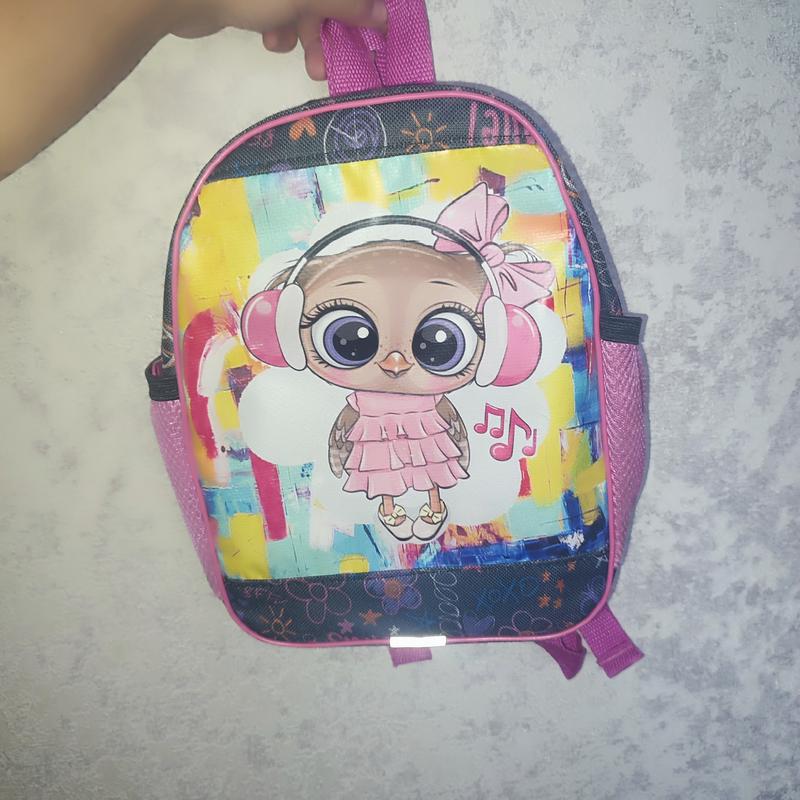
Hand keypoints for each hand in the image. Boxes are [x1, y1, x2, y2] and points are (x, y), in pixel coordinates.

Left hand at [171, 0, 387, 78]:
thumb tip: (383, 16)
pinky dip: (277, 28)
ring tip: (297, 58)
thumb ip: (345, 5)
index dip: (361, 7)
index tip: (376, 31)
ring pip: (301, 5)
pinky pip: (275, 9)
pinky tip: (268, 41)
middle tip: (329, 63)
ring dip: (303, 34)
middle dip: (327, 27)